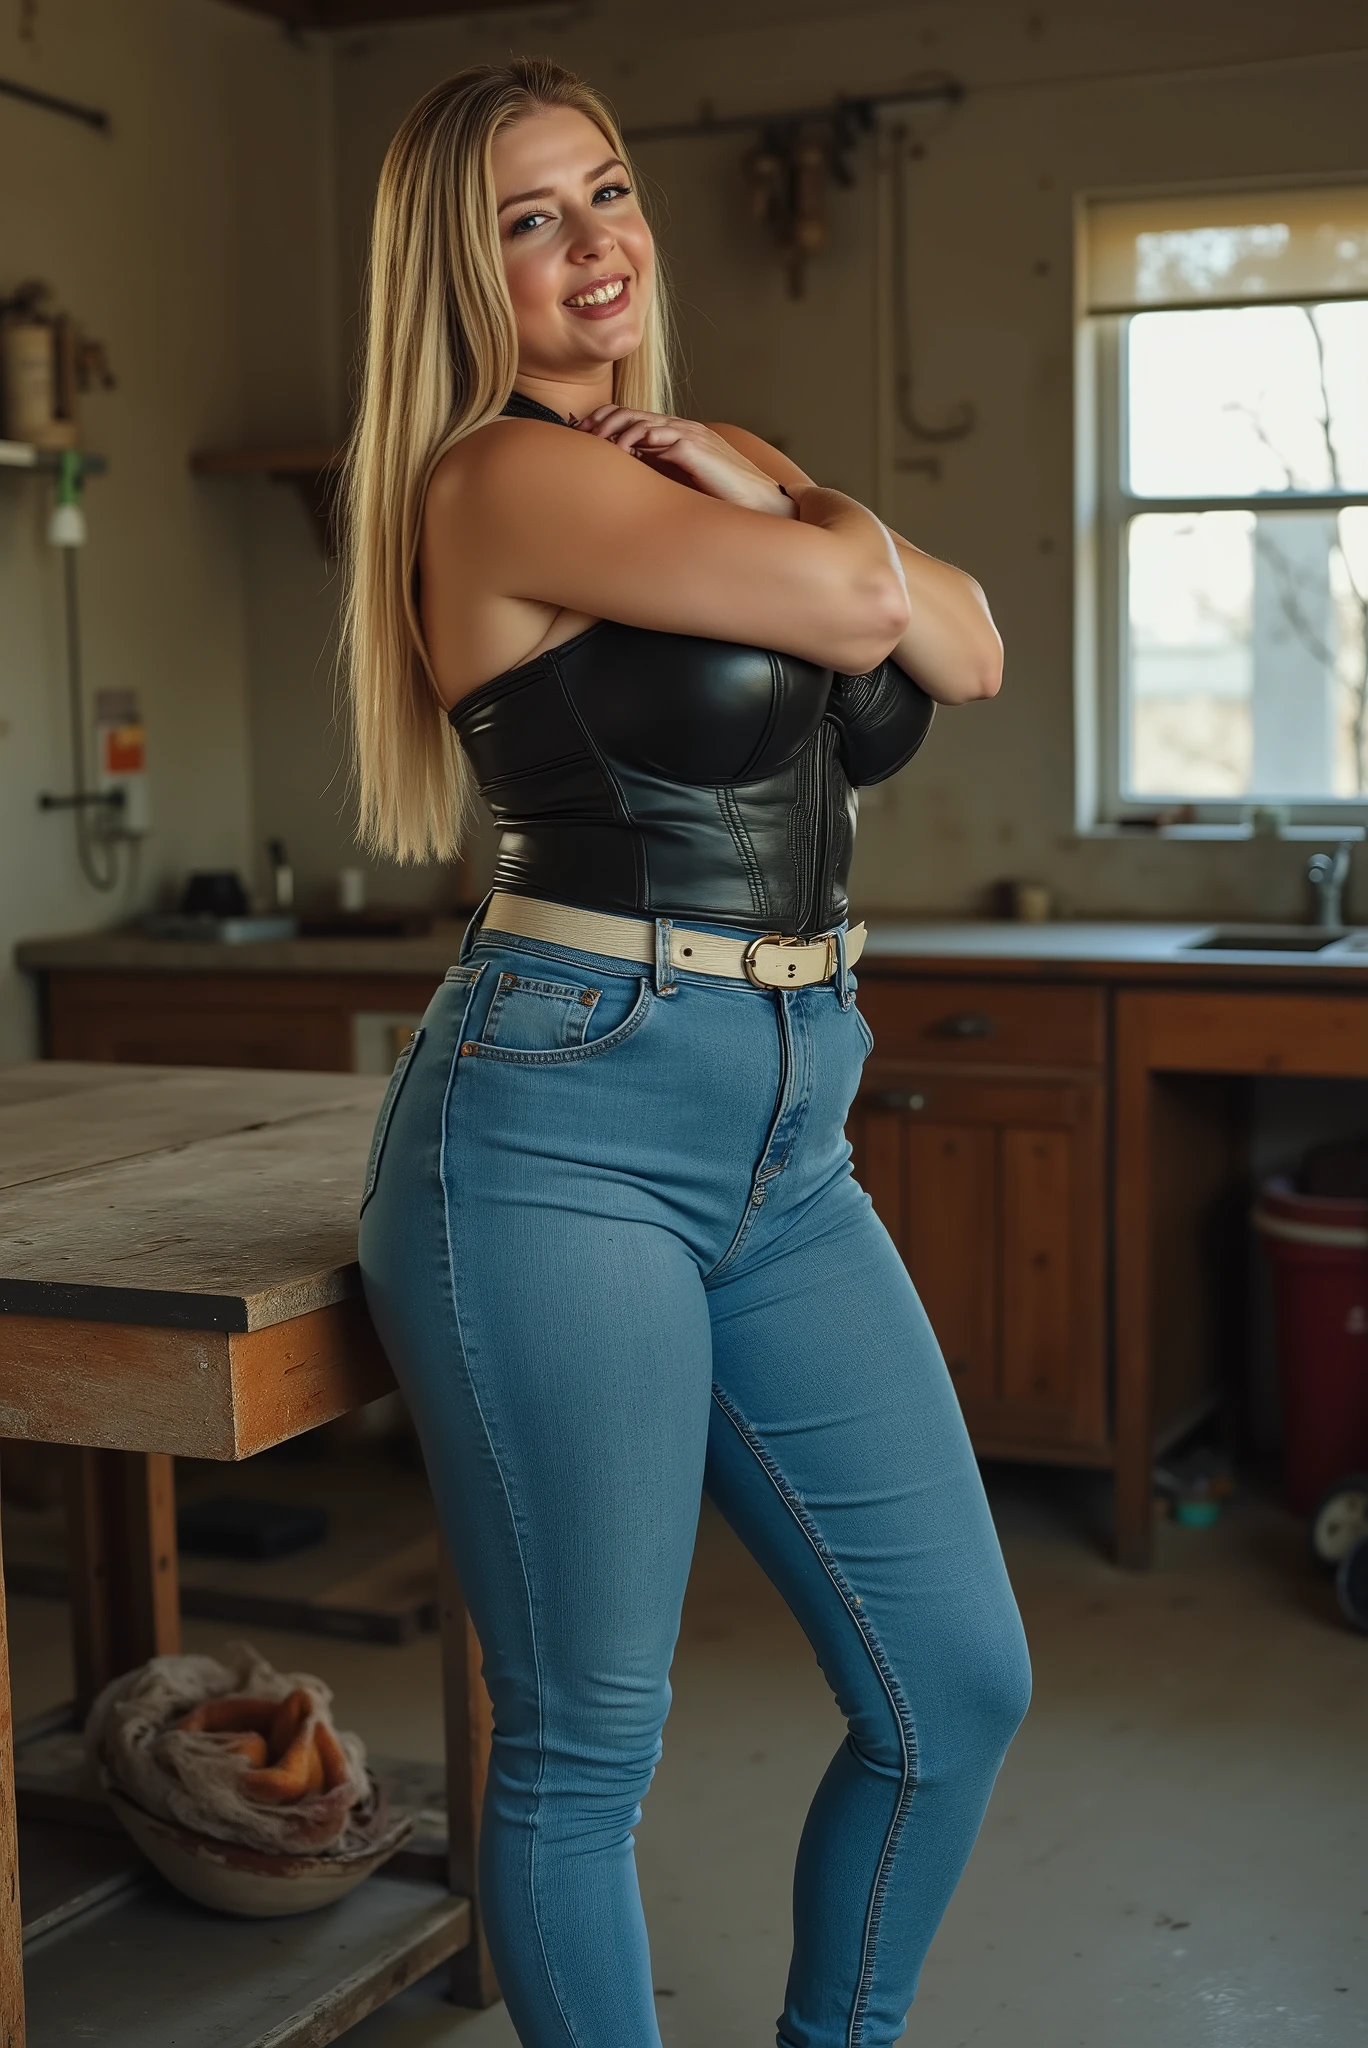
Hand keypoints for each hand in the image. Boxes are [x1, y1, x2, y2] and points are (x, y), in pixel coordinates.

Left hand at [574, 406, 795, 516]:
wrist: (759, 504)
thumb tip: (629, 483)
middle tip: (580, 437)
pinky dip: (631, 441)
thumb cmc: (722, 500)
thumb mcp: (684, 483)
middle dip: (601, 423)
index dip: (606, 423)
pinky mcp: (692, 446)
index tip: (584, 438)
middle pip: (630, 413)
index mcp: (679, 434)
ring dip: (611, 430)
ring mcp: (687, 434)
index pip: (634, 418)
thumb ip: (660, 474)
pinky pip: (654, 435)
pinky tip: (617, 453)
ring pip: (638, 420)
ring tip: (594, 443)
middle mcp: (681, 428)